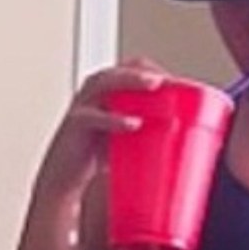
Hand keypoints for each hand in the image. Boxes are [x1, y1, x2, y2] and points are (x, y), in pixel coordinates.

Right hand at [31, 57, 169, 204]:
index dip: (152, 70)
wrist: (64, 180)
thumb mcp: (126, 140)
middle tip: (166, 80)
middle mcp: (93, 94)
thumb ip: (148, 133)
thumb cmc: (95, 158)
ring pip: (104, 82)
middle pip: (118, 70)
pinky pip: (93, 116)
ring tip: (154, 84)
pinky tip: (132, 123)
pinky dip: (114, 119)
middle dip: (142, 71)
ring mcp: (82, 107)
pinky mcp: (74, 126)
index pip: (129, 69)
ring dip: (130, 81)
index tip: (176, 82)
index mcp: (106, 94)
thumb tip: (184, 140)